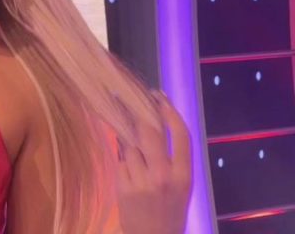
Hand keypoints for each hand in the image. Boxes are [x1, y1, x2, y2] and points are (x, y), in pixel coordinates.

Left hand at [116, 92, 191, 233]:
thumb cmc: (169, 210)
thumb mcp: (181, 185)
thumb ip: (172, 159)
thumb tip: (153, 124)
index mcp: (185, 175)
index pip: (181, 134)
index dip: (169, 111)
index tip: (158, 95)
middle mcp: (165, 176)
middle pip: (150, 132)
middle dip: (137, 112)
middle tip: (126, 97)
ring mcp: (143, 182)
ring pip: (130, 145)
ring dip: (125, 135)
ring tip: (123, 130)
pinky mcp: (124, 187)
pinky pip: (120, 161)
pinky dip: (120, 156)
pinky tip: (123, 159)